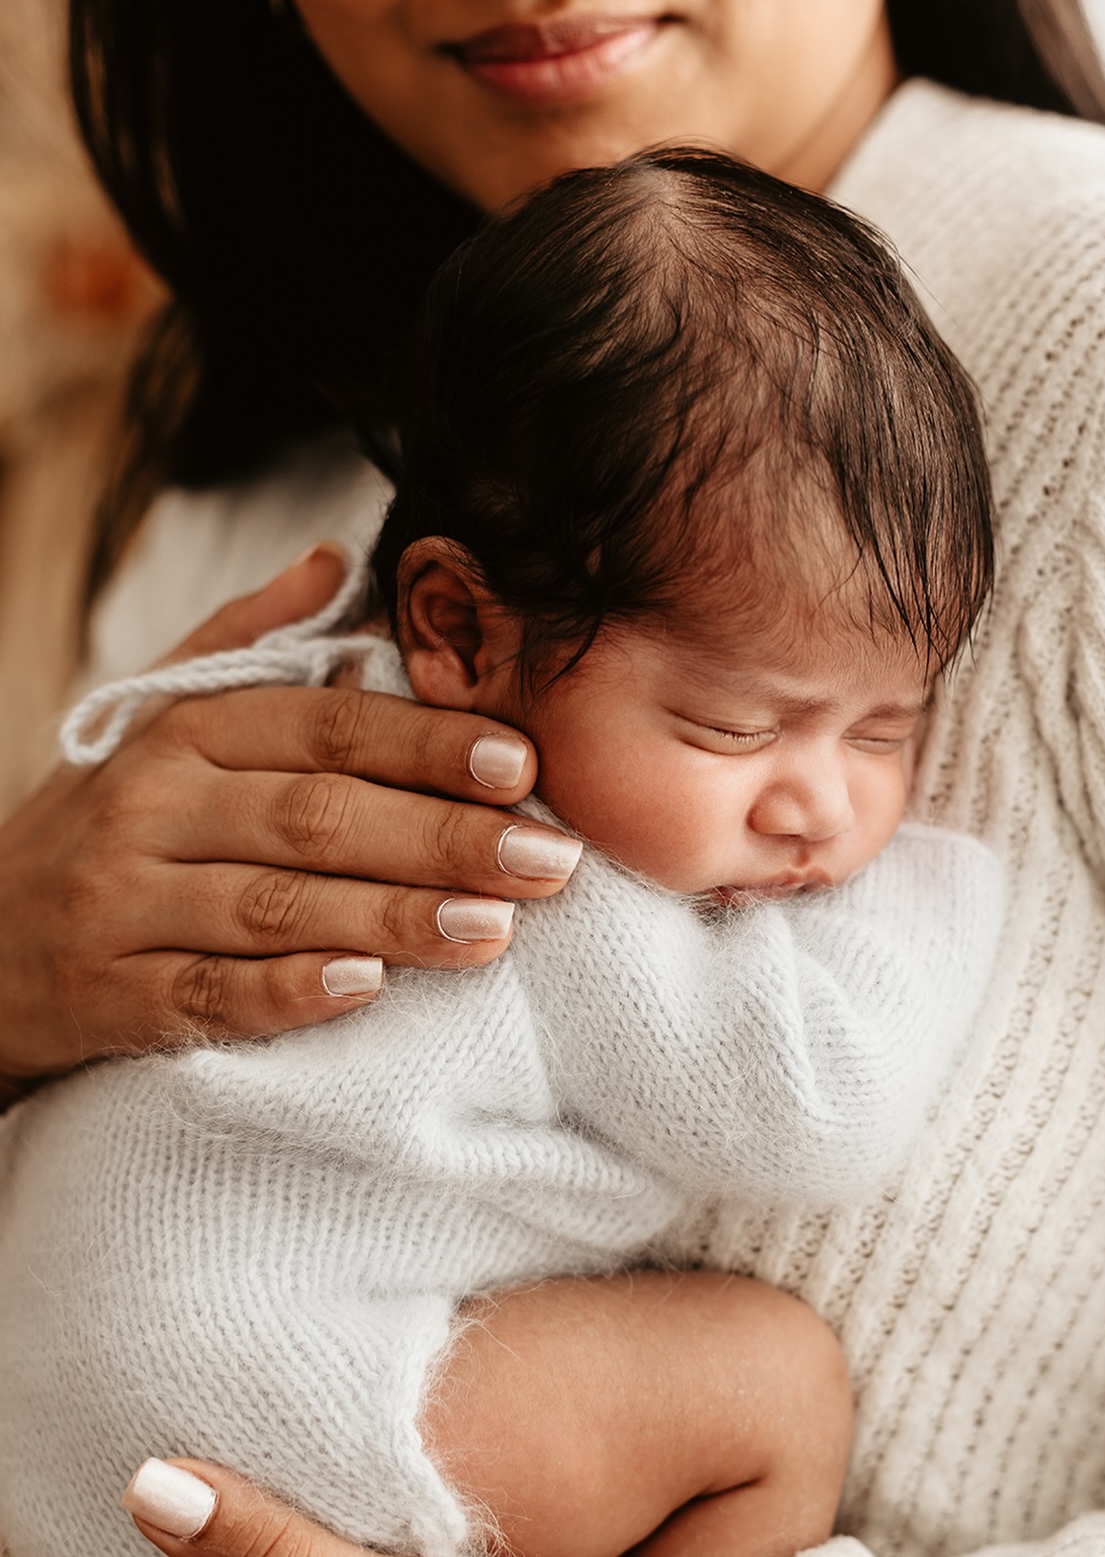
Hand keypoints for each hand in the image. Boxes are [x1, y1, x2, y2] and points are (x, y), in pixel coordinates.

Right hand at [0, 545, 581, 1091]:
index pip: (321, 728)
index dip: (424, 744)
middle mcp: (149, 809)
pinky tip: (367, 988)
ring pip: (274, 907)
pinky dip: (288, 991)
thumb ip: (245, 640)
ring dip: (391, 916)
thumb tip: (339, 559)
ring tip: (494, 927)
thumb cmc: (103, 825)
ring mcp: (122, 904)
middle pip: (314, 817)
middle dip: (441, 837)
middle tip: (549, 860)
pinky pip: (208, 996)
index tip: (522, 763)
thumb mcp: (154, 718)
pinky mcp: (109, 997)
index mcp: (179, 733)